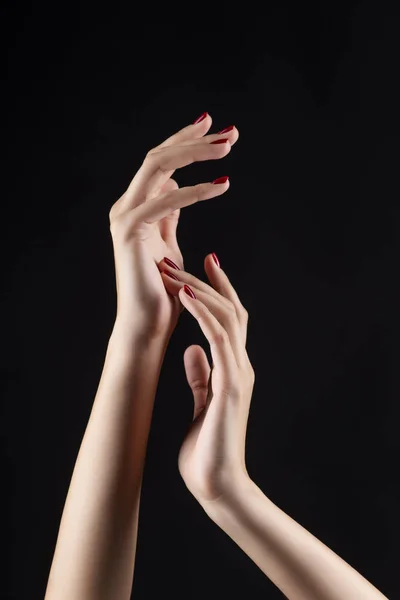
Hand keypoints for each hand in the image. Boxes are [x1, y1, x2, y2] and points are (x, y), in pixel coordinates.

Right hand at [108, 114, 238, 340]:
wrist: (147, 323)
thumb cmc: (162, 290)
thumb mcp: (167, 243)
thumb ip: (168, 214)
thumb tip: (175, 186)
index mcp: (136, 207)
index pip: (160, 163)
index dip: (185, 141)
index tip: (213, 126)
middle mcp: (126, 206)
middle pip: (158, 157)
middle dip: (193, 140)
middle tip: (229, 133)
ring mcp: (125, 216)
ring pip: (157, 167)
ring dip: (194, 154)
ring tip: (227, 148)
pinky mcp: (130, 232)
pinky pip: (164, 201)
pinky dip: (193, 191)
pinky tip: (221, 186)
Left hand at [160, 254, 254, 505]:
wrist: (218, 484)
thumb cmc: (207, 448)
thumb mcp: (202, 402)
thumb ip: (202, 375)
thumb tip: (192, 349)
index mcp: (233, 368)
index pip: (229, 318)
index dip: (217, 289)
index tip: (202, 263)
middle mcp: (241, 365)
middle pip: (230, 309)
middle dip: (206, 280)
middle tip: (180, 256)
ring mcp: (239, 374)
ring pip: (226, 317)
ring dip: (199, 290)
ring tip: (173, 271)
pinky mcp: (232, 385)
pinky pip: (220, 339)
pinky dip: (203, 314)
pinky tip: (187, 297)